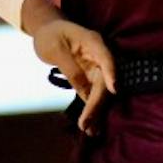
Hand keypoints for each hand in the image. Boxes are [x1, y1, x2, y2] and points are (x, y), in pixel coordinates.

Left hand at [31, 18, 116, 135]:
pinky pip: (93, 95)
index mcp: (93, 42)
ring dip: (95, 112)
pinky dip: (92, 110)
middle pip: (103, 82)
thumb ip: (70, 68)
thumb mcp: (55, 48)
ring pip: (100, 93)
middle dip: (96, 104)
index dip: (111, 73)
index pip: (106, 58)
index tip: (114, 90)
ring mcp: (97, 69)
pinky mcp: (91, 78)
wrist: (48, 31)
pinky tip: (91, 127)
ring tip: (89, 131)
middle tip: (85, 124)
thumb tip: (85, 92)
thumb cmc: (50, 35)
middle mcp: (99, 57)